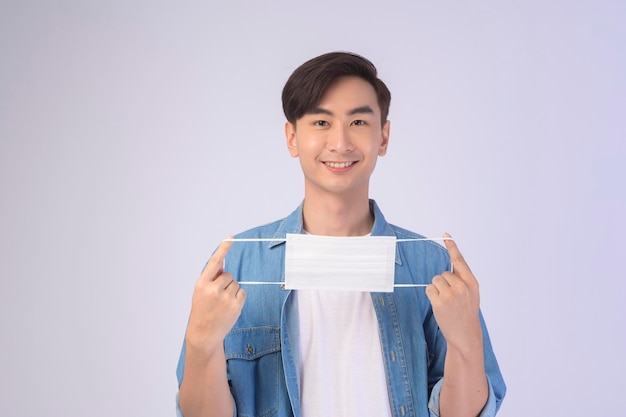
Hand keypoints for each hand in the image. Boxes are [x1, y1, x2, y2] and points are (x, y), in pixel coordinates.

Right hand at [185, 238, 245, 356]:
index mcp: (201, 284)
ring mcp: (225, 298)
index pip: (214, 262)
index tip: (231, 237)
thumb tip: (222, 263)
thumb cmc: (202, 311)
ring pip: (236, 284)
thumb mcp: (200, 292)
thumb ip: (210, 278)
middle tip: (217, 297)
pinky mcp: (236, 305)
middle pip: (228, 275)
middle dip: (225, 283)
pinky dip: (238, 298)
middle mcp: (213, 289)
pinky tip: (229, 308)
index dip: (223, 249)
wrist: (204, 334)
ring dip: (232, 291)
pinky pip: (242, 293)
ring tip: (222, 304)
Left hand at [425, 234, 482, 352]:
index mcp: (472, 283)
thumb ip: (463, 279)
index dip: (452, 247)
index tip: (445, 235)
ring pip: (435, 280)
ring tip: (445, 302)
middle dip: (444, 283)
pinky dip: (431, 295)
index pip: (460, 261)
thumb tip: (449, 266)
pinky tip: (439, 305)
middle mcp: (462, 287)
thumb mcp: (472, 294)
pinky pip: (429, 289)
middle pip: (443, 273)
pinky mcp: (439, 302)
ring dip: (436, 289)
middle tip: (451, 298)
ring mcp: (450, 295)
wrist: (465, 335)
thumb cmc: (467, 313)